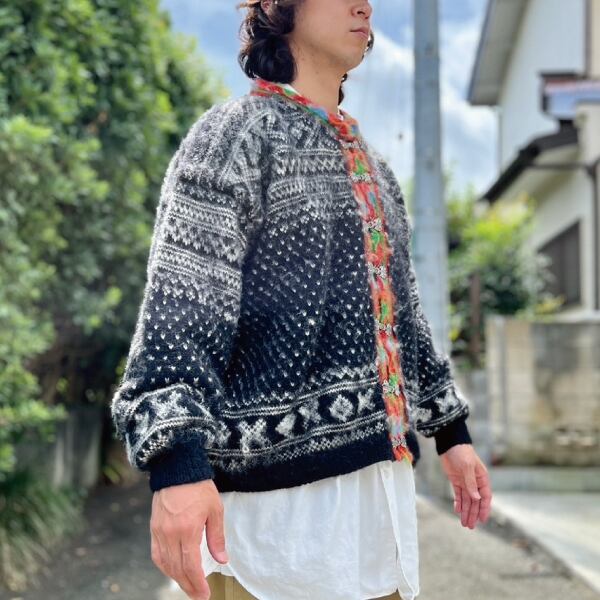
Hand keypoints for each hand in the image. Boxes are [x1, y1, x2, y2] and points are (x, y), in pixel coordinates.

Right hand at [150, 479, 227, 599]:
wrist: (177, 470)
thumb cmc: (198, 487)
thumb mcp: (215, 510)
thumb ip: (217, 537)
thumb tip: (222, 560)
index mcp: (187, 529)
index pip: (191, 565)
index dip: (197, 583)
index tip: (204, 595)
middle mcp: (170, 534)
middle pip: (177, 569)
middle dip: (188, 586)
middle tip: (198, 596)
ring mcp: (159, 532)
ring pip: (165, 564)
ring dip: (176, 578)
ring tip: (188, 586)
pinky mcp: (153, 528)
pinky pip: (156, 554)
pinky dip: (165, 566)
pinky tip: (173, 571)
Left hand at [439, 444, 491, 528]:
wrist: (450, 444)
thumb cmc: (462, 453)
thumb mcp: (467, 467)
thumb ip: (471, 483)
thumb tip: (477, 499)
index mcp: (482, 478)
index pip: (485, 497)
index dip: (484, 509)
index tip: (482, 520)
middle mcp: (475, 482)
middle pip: (475, 501)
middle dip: (473, 514)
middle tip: (470, 526)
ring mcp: (465, 482)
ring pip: (467, 500)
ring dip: (466, 511)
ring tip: (464, 523)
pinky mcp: (456, 480)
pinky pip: (458, 495)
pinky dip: (458, 503)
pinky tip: (457, 511)